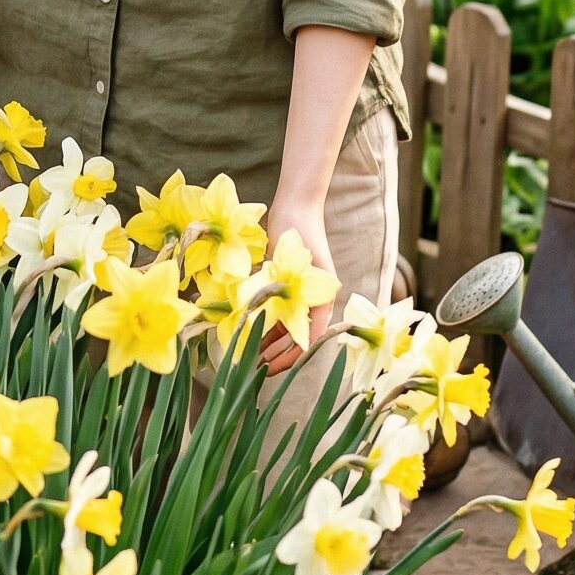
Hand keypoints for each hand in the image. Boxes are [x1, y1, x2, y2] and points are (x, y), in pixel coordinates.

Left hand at [258, 194, 333, 374]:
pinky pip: (277, 311)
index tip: (272, 368)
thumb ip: (291, 301)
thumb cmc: (299, 234)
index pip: (310, 339)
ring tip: (251, 355)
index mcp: (323, 299)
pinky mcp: (286, 284)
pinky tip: (251, 333)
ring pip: (286, 326)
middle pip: (298, 336)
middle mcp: (314, 299)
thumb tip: (285, 334)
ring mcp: (300, 292)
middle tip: (257, 368)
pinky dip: (266, 323)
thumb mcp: (296, 271)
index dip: (291, 357)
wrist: (295, 206)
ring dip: (270, 341)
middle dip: (279, 354)